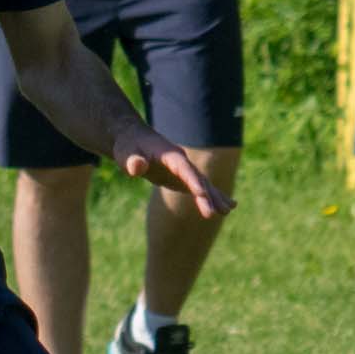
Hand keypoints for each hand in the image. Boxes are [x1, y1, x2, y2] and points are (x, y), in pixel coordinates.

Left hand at [110, 117, 233, 218]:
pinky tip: (226, 207)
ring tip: (228, 210)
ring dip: (215, 197)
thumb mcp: (126, 153)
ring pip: (203, 184)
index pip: (183, 169)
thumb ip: (132, 161)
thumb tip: (136, 168)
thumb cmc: (128, 147)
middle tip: (215, 213)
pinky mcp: (183, 178)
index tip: (201, 193)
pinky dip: (212, 197)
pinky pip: (200, 188)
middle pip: (197, 179)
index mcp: (170, 155)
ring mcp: (184, 170)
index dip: (192, 180)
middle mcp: (182, 162)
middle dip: (207, 196)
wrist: (134, 139)